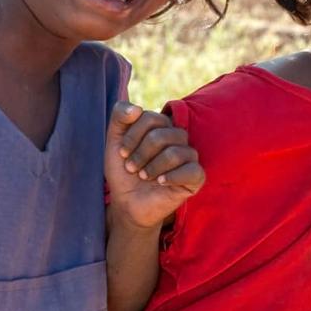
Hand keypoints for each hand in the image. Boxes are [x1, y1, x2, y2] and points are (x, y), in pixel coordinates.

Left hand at [104, 102, 204, 230]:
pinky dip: (172, 177)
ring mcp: (189, 157)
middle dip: (141, 153)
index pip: (150, 118)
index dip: (132, 136)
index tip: (122, 153)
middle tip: (132, 168)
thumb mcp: (114, 142)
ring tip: (144, 177)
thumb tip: (136, 108)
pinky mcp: (196, 177)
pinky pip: (192, 170)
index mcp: (162, 126)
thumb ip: (119, 117)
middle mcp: (178, 138)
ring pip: (175, 153)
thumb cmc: (124, 171)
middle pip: (162, 135)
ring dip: (152, 168)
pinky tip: (160, 183)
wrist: (127, 203)